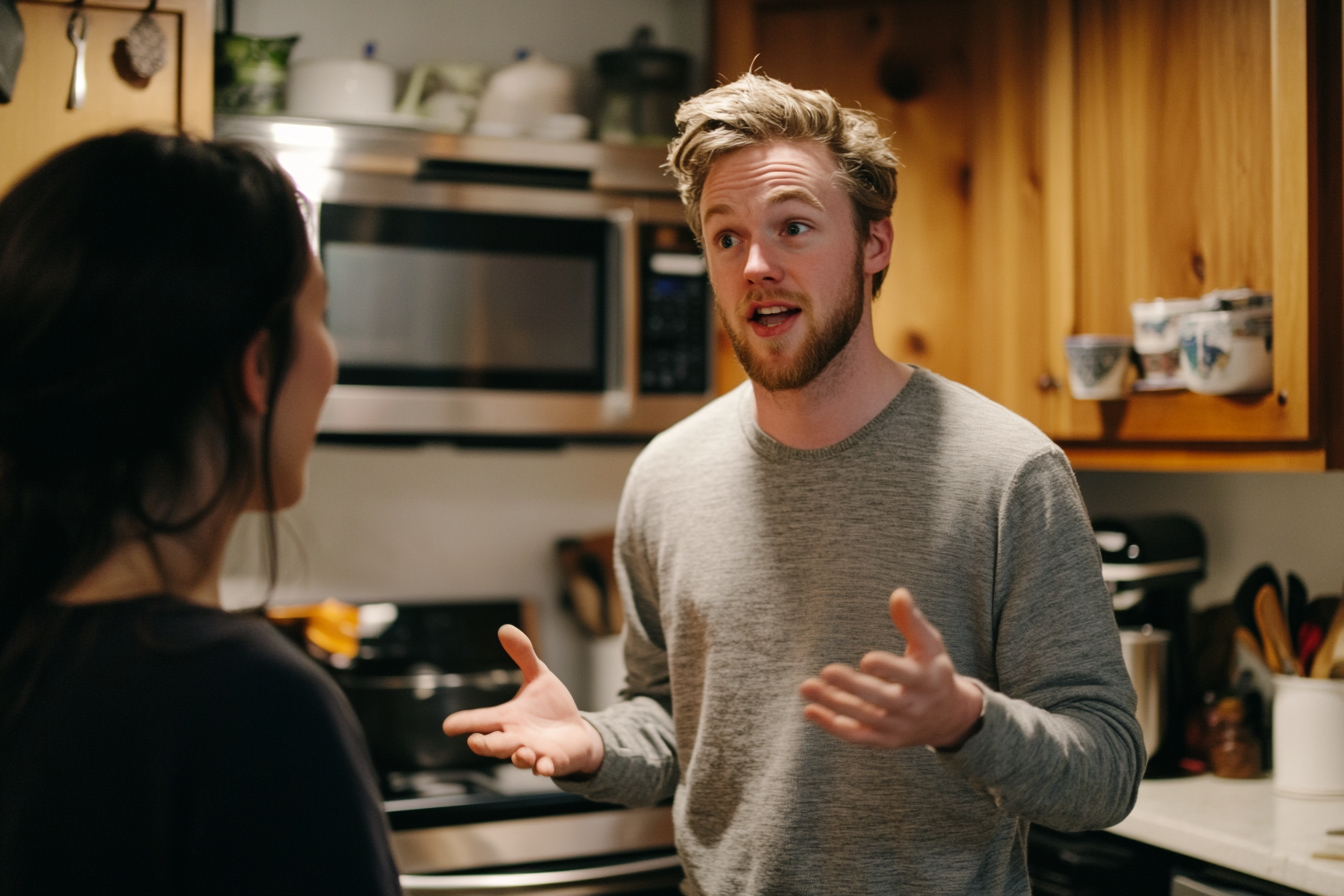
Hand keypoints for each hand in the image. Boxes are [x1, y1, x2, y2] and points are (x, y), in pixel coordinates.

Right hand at [442, 625, 604, 776]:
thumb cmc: (550, 707)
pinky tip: (545, 767)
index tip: (448, 726)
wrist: (575, 734)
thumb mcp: (539, 676)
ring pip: (519, 758)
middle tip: (475, 742)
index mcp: (507, 719)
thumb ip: (523, 655)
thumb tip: (504, 628)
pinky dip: (544, 768)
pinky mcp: (552, 761)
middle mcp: (515, 738)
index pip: (481, 720)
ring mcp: (533, 752)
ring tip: (521, 752)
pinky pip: (545, 767)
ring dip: (518, 757)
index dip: (464, 723)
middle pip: (494, 745)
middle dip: (486, 745)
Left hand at [799, 588, 984, 749]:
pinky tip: (810, 710)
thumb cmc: (932, 670)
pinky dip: (831, 725)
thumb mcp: (930, 645)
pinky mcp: (884, 741)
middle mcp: (913, 708)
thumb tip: (898, 593)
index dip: (888, 669)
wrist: (948, 717)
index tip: (866, 659)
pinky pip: (856, 736)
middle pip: (881, 700)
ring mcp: (898, 727)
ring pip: (863, 719)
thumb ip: (912, 622)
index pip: (908, 676)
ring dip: (833, 704)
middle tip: (826, 671)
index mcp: (927, 681)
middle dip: (853, 687)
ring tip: (807, 686)